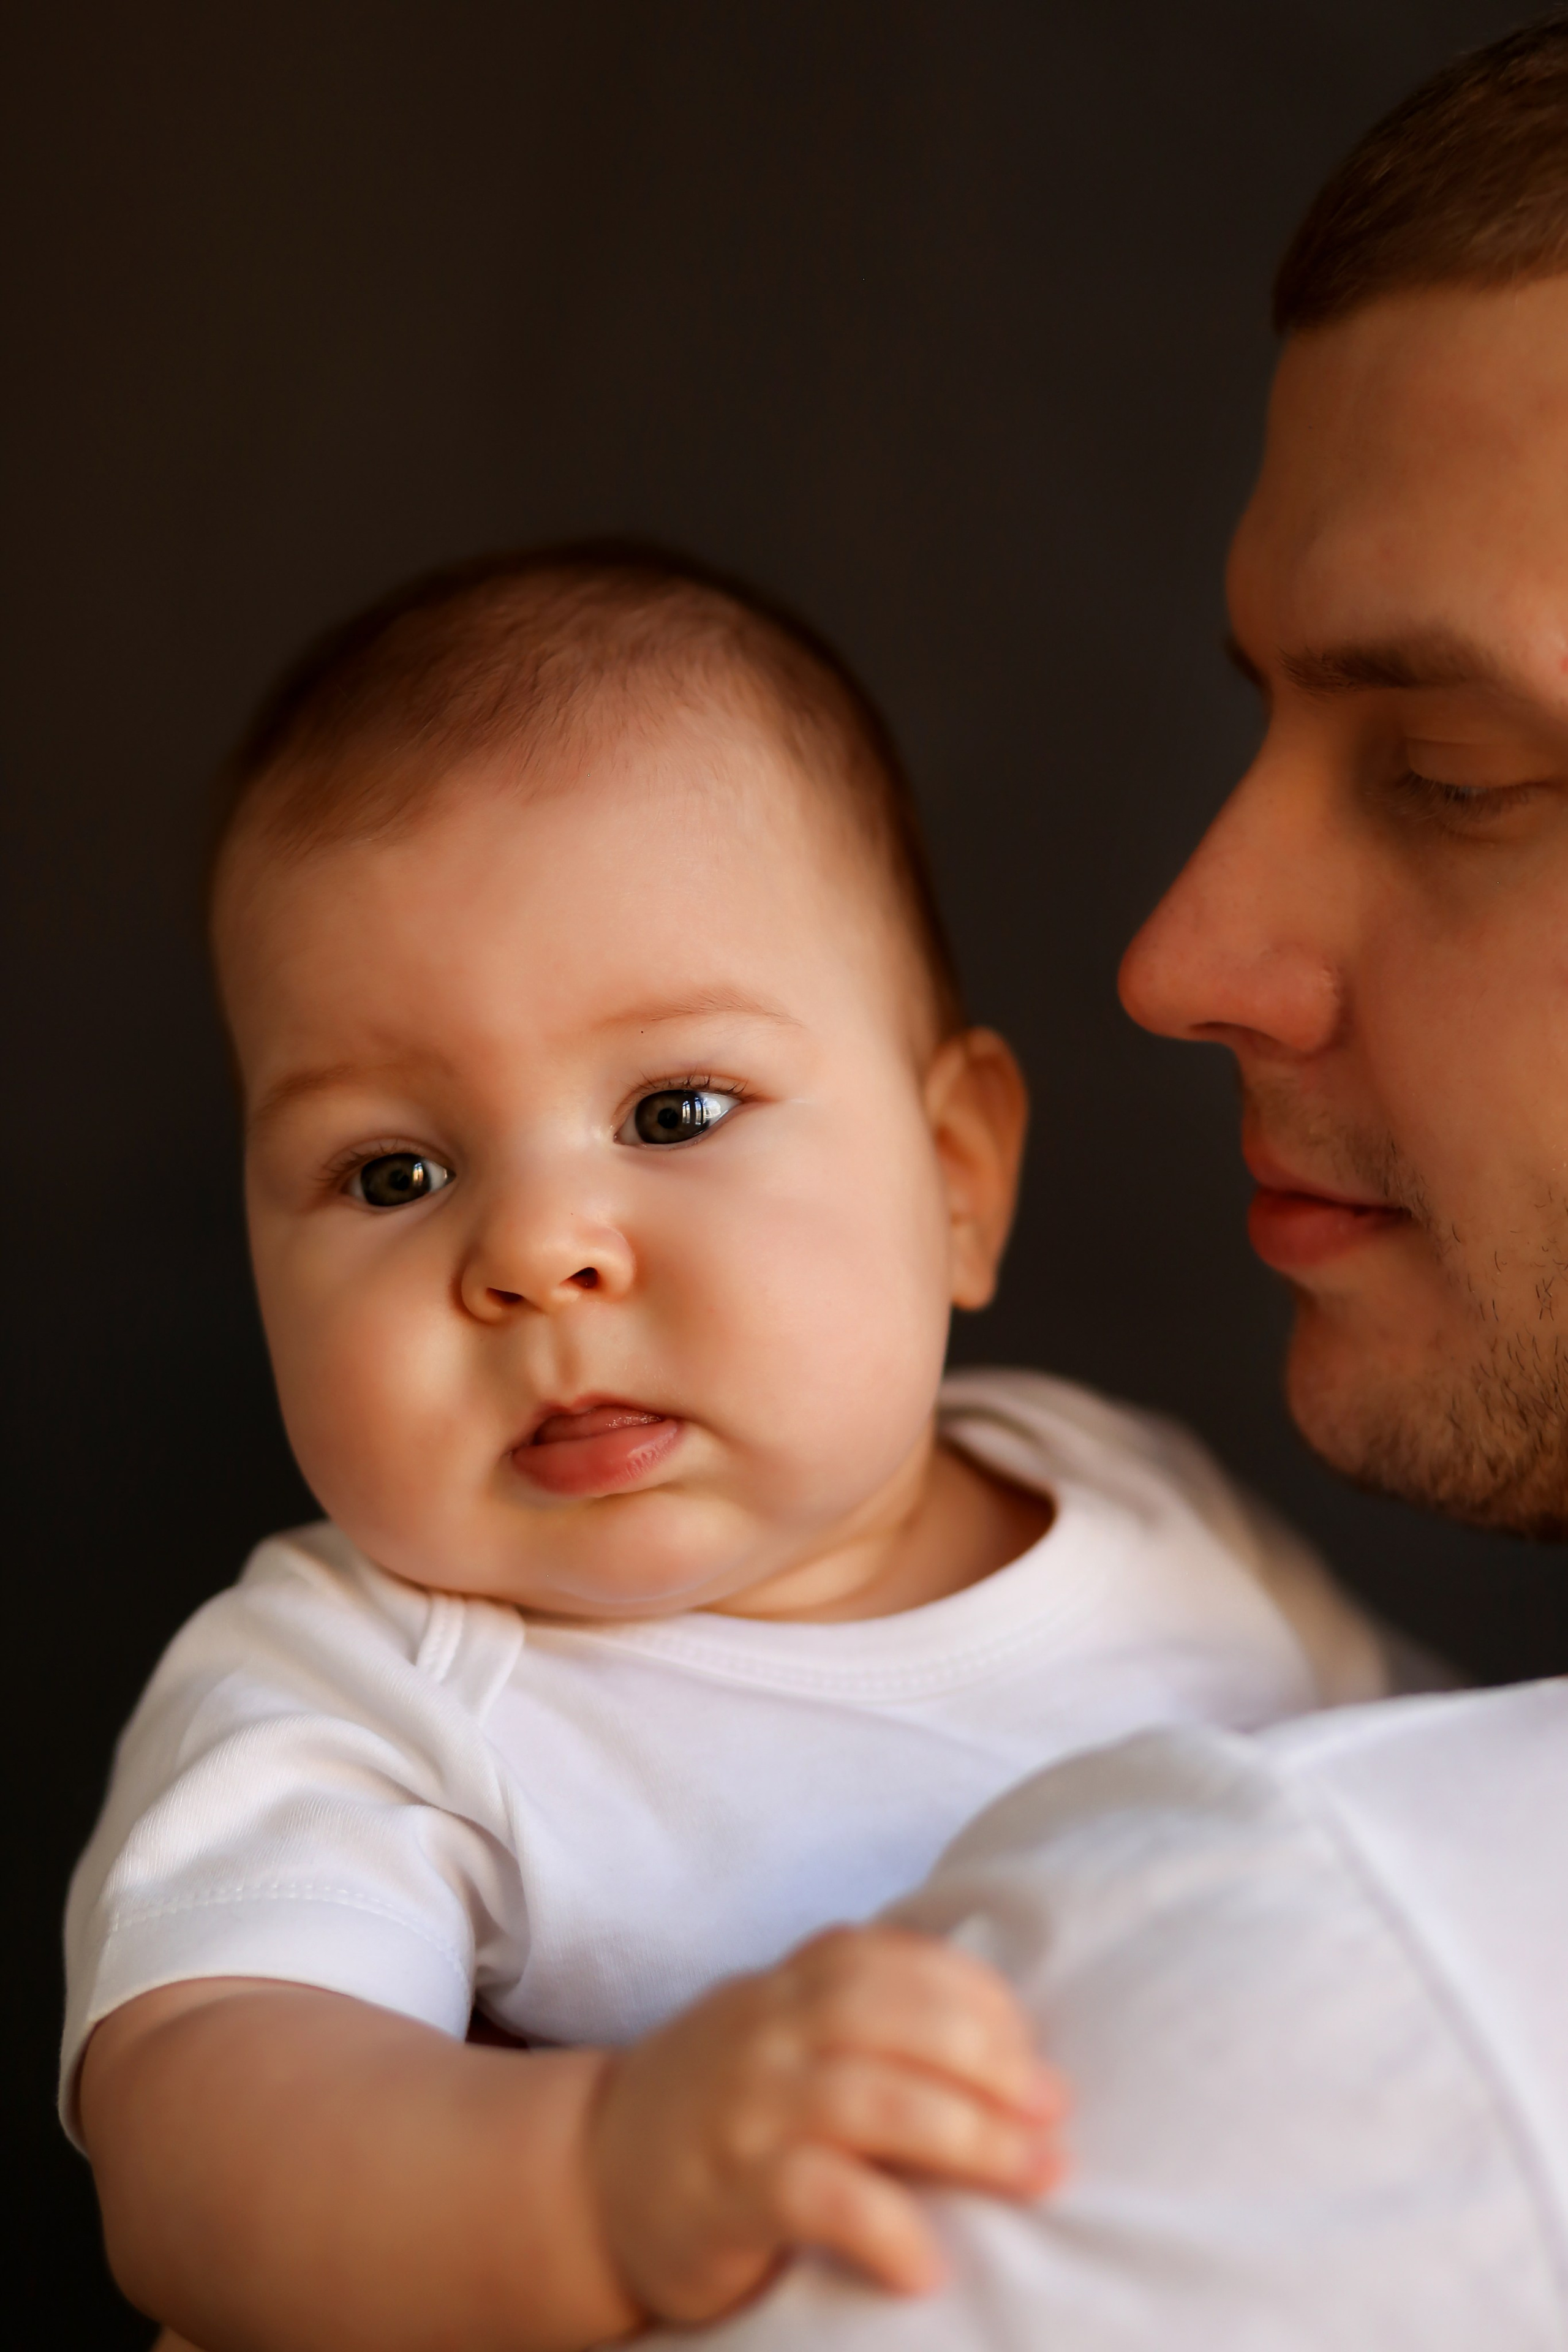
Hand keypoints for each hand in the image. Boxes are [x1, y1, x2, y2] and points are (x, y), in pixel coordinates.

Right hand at [588, 1923, 1064, 2324]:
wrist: (589, 2177)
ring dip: (968, 2136)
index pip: (894, 1957)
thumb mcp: (781, 2034)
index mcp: (786, 1987)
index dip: (976, 1995)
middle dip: (989, 2059)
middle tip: (1054, 2113)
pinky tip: (928, 2266)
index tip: (1033, 2047)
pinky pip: (817, 2198)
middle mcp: (764, 2030)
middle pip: (893, 2017)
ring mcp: (742, 2108)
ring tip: (1034, 2175)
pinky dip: (884, 2226)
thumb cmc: (720, 2106)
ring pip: (869, 2098)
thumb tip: (1006, 2046)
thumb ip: (863, 2019)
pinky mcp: (725, 2193)